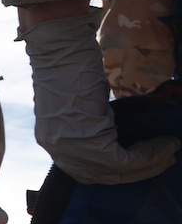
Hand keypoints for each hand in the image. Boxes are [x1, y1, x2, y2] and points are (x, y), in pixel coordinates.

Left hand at [23, 9, 178, 183]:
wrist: (60, 47)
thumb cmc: (72, 68)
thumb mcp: (83, 109)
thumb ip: (95, 131)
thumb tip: (123, 144)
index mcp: (54, 142)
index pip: (89, 174)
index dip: (122, 173)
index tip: (148, 163)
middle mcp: (56, 149)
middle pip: (103, 176)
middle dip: (140, 171)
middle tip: (167, 158)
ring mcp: (67, 146)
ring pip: (115, 170)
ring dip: (150, 161)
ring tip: (170, 149)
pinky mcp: (83, 137)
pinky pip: (121, 159)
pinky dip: (148, 153)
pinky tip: (164, 143)